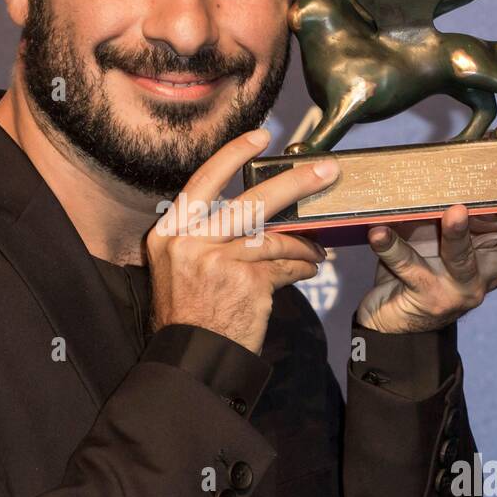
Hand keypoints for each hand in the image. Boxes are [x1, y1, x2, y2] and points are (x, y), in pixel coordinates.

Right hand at [146, 129, 337, 353]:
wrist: (192, 359)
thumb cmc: (191, 314)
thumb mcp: (183, 268)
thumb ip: (210, 238)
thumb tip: (260, 215)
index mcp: (169, 233)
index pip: (202, 182)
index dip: (233, 155)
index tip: (260, 137)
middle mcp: (189, 241)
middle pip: (250, 201)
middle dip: (295, 183)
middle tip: (327, 171)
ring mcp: (218, 260)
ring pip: (274, 237)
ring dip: (303, 243)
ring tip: (318, 250)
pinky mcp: (245, 281)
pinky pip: (282, 265)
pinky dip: (300, 267)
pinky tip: (308, 270)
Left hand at [355, 203, 496, 333]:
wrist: (390, 322)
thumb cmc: (421, 266)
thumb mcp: (447, 235)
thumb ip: (464, 208)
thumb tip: (470, 156)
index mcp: (496, 256)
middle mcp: (486, 273)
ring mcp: (459, 288)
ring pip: (463, 257)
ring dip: (457, 233)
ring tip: (454, 210)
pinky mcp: (426, 297)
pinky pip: (407, 266)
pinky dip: (390, 247)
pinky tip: (378, 231)